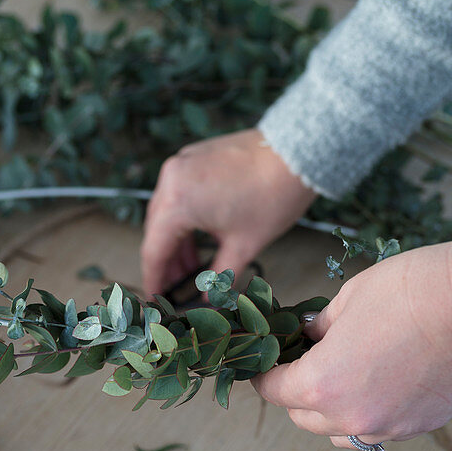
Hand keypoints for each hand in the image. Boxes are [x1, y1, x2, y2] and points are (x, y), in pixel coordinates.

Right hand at [140, 129, 315, 296]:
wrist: (297, 151)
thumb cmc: (273, 196)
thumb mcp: (243, 247)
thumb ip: (219, 279)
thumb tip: (208, 299)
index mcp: (177, 201)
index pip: (154, 251)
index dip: (154, 280)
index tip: (156, 299)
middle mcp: (171, 178)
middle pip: (157, 231)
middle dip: (167, 263)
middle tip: (176, 289)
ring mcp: (182, 164)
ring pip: (167, 213)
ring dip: (177, 242)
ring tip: (193, 268)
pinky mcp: (194, 157)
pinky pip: (179, 194)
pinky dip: (185, 219)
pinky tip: (200, 239)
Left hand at [252, 238, 451, 446]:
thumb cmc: (409, 290)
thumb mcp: (347, 299)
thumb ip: (319, 327)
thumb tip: (307, 336)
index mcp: (323, 384)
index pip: (275, 393)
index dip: (264, 376)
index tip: (264, 366)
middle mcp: (351, 416)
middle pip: (303, 420)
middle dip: (296, 395)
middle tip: (302, 366)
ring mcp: (388, 427)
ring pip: (340, 435)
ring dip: (331, 413)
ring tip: (341, 381)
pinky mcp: (419, 426)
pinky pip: (379, 431)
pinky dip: (369, 415)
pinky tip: (378, 387)